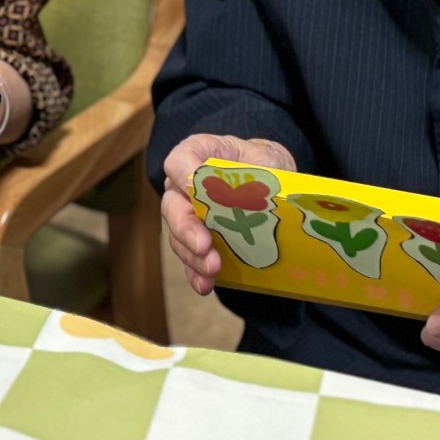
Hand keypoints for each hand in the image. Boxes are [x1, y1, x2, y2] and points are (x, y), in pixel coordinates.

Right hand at [161, 134, 296, 295]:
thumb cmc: (261, 164)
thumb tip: (258, 194)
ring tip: (211, 269)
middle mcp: (183, 187)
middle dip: (186, 228)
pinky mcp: (196, 242)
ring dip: (192, 256)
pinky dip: (196, 273)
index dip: (183, 174)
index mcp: (197, 155)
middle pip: (172, 205)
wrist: (267, 182)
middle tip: (203, 244)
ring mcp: (187, 215)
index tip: (194, 186)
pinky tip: (206, 284)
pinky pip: (190, 259)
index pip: (179, 161)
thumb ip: (260, 170)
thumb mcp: (265, 159)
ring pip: (178, 237)